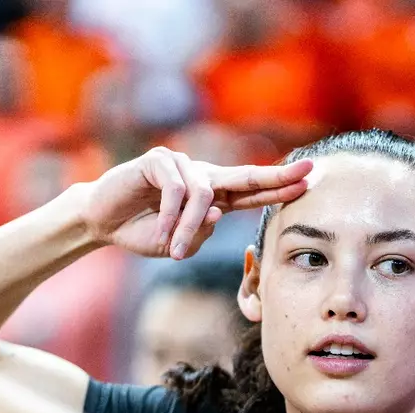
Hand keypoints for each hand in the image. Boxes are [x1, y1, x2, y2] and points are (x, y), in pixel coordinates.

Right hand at [79, 146, 311, 259]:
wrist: (103, 222)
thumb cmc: (143, 232)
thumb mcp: (179, 244)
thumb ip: (200, 233)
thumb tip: (216, 211)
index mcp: (213, 195)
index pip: (253, 191)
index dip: (280, 187)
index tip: (310, 182)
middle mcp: (202, 175)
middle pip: (246, 174)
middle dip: (278, 175)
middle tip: (308, 171)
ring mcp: (181, 164)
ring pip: (203, 196)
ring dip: (188, 227)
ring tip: (173, 250)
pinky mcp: (159, 160)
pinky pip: (175, 191)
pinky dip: (168, 217)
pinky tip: (158, 232)